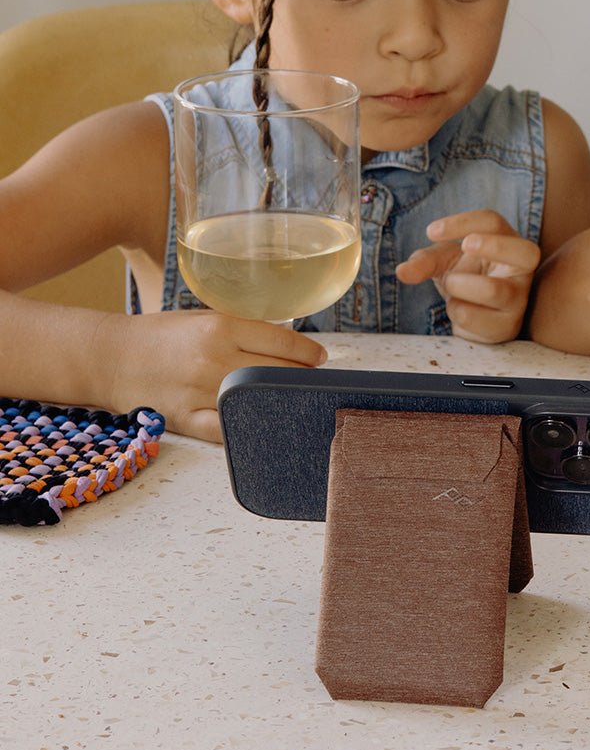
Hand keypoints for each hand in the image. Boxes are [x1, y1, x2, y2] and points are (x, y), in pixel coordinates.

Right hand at [102, 311, 327, 441]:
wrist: (111, 357)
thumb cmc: (163, 335)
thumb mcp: (206, 318)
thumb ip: (245, 330)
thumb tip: (292, 345)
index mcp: (221, 327)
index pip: (283, 342)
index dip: (309, 353)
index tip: (320, 359)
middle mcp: (214, 359)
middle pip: (278, 373)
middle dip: (302, 378)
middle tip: (313, 381)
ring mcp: (200, 391)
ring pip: (258, 401)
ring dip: (282, 402)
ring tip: (295, 401)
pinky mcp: (187, 419)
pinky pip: (228, 430)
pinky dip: (249, 429)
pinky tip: (267, 426)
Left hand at [395, 209, 540, 343]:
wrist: (474, 314)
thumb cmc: (465, 276)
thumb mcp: (442, 262)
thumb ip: (423, 262)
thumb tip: (402, 272)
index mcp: (507, 241)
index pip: (493, 222)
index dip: (463, 223)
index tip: (431, 231)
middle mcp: (521, 269)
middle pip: (526, 252)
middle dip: (493, 246)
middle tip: (465, 244)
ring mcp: (518, 299)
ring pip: (494, 290)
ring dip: (460, 286)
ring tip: (450, 286)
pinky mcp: (508, 326)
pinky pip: (477, 319)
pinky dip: (456, 312)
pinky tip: (459, 310)